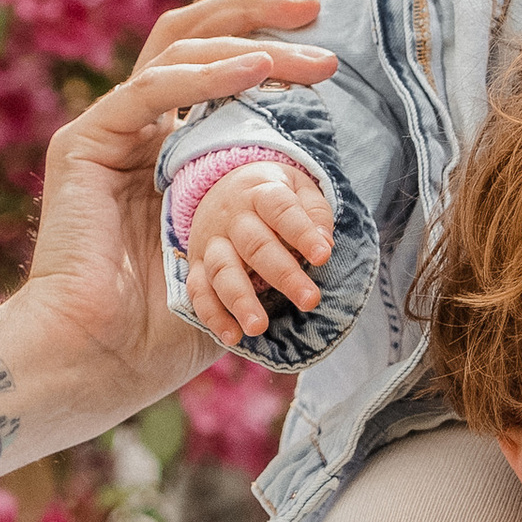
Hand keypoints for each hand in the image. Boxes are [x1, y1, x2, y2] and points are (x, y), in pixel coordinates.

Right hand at [18, 0, 336, 419]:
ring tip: (307, 57)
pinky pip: (150, 91)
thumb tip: (336, 184)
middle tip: (315, 10)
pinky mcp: (85, 144)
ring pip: (177, 52)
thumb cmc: (171, 323)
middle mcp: (139, 127)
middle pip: (193, 37)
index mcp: (173, 146)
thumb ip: (270, 207)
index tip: (325, 44)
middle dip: (256, 15)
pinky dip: (205, 76)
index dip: (267, 42)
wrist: (102, 358)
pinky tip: (255, 71)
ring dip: (248, 46)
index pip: (217, 65)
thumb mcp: (243, 251)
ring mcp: (110, 131)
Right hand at [186, 159, 336, 343]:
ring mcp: (212, 242)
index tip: (323, 256)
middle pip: (255, 245)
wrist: (223, 185)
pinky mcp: (197, 264)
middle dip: (283, 275)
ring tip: (259, 328)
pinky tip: (232, 337)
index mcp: (261, 193)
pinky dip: (212, 315)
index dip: (302, 232)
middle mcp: (232, 218)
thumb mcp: (299, 187)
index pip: (281, 210)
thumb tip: (325, 243)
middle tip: (310, 301)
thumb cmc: (273, 194)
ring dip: (240, 301)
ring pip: (223, 271)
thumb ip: (315, 212)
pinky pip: (198, 291)